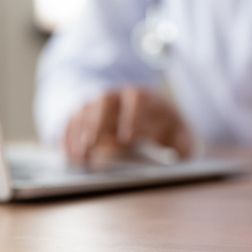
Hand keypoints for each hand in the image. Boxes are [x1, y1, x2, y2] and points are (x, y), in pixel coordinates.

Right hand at [63, 86, 192, 162]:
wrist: (147, 114)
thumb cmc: (164, 127)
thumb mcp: (179, 133)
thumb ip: (184, 142)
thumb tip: (182, 153)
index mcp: (146, 97)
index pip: (137, 98)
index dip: (132, 116)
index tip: (128, 138)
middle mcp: (119, 94)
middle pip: (104, 100)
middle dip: (98, 122)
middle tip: (94, 144)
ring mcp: (98, 102)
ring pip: (84, 109)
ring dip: (79, 132)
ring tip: (78, 156)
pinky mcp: (83, 114)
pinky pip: (70, 120)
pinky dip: (67, 136)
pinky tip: (68, 156)